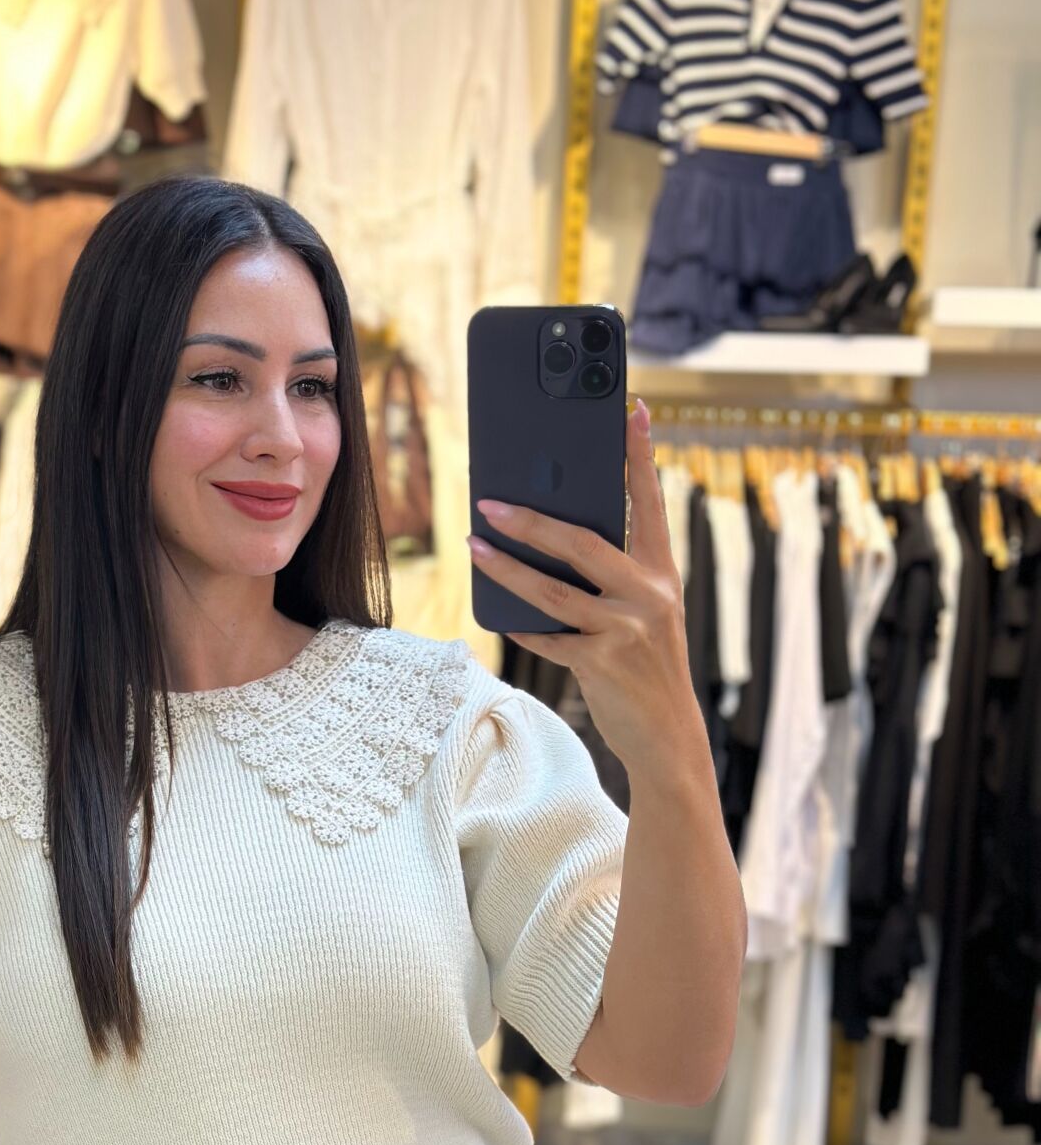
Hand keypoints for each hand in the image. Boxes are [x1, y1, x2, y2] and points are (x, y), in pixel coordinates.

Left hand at [467, 397, 708, 778]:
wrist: (669, 735)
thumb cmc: (647, 666)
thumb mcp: (645, 614)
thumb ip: (613, 578)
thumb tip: (552, 540)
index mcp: (662, 573)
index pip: (649, 503)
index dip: (640, 456)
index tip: (633, 409)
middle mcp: (649, 594)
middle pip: (583, 543)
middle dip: (531, 519)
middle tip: (489, 500)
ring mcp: (626, 630)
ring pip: (554, 590)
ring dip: (507, 568)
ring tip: (475, 546)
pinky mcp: (603, 664)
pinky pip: (548, 637)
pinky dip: (522, 625)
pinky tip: (498, 612)